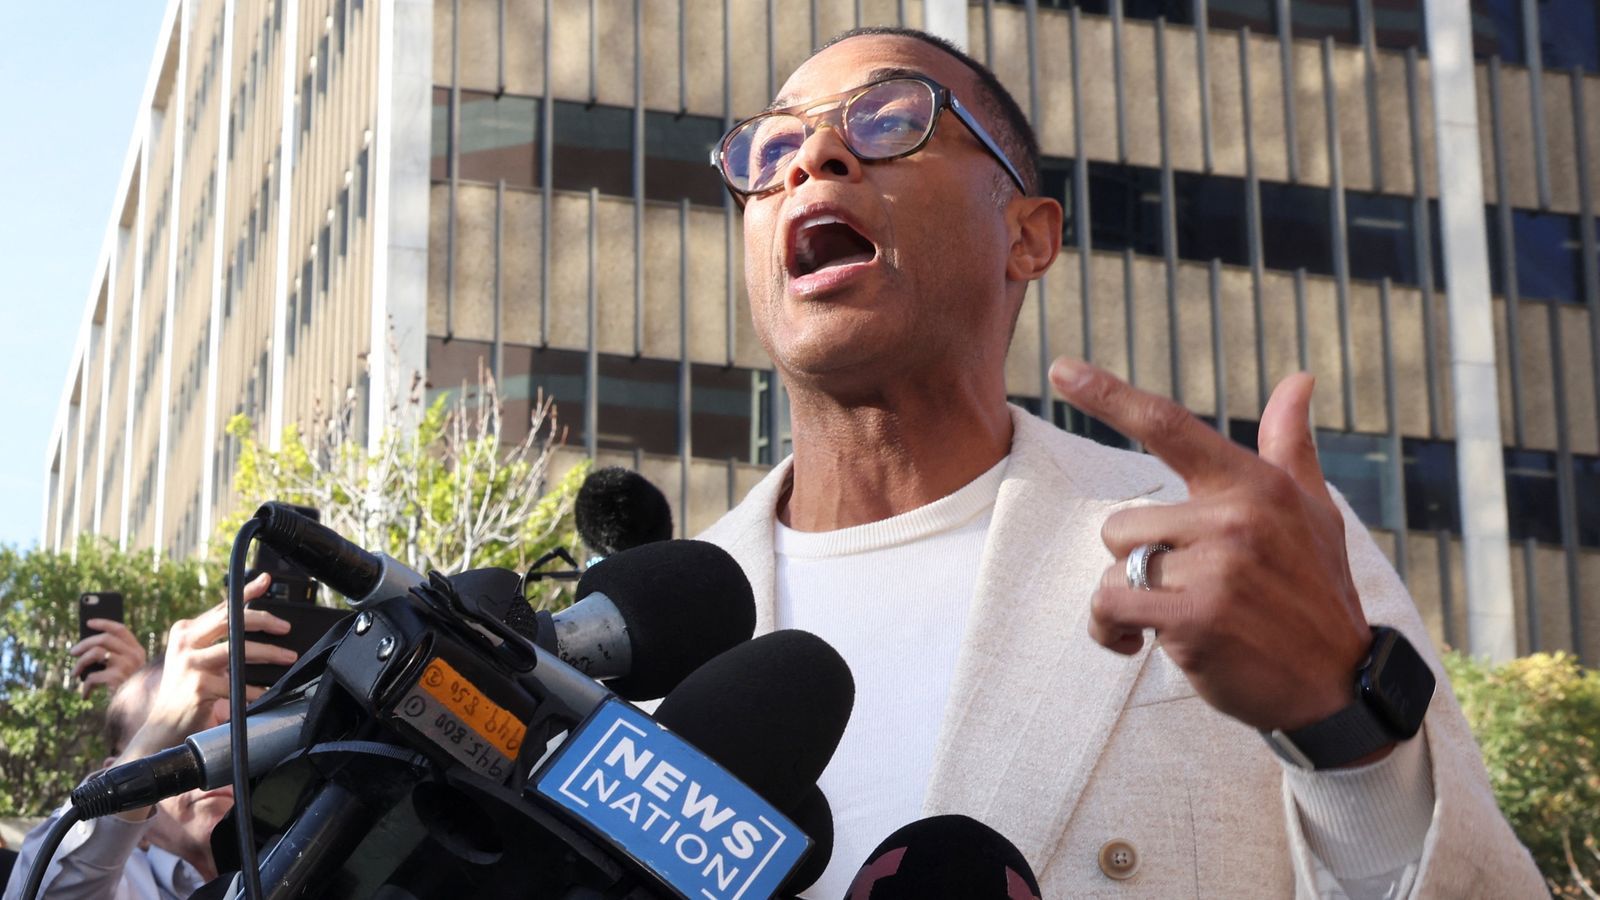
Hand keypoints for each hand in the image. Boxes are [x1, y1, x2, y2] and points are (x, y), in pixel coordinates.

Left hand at [70, 619, 146, 697]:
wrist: (137, 711)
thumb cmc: (127, 690)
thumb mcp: (125, 670)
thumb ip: (114, 657)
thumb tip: (87, 646)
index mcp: (137, 650)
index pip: (120, 629)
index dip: (104, 624)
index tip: (88, 623)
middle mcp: (134, 655)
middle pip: (104, 638)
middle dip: (84, 643)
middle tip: (72, 652)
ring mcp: (126, 665)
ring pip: (95, 652)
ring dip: (80, 663)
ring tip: (75, 673)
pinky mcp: (117, 677)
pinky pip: (93, 676)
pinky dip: (86, 686)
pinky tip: (85, 695)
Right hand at [119, 573, 297, 762]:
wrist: (163, 724)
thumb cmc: (188, 688)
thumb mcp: (200, 656)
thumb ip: (220, 637)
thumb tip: (255, 617)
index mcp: (185, 631)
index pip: (221, 608)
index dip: (245, 592)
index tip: (265, 580)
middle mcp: (184, 643)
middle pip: (230, 621)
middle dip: (263, 620)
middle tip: (286, 627)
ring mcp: (189, 665)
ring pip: (237, 650)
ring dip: (268, 653)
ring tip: (288, 657)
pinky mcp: (198, 686)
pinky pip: (236, 684)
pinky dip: (254, 689)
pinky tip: (264, 693)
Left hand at [1050, 359, 1372, 735]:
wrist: (1338, 686)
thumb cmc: (1315, 592)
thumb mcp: (1314, 512)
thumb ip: (1289, 446)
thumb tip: (1297, 379)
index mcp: (1254, 485)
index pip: (1169, 426)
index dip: (1108, 394)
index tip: (1062, 368)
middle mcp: (1234, 518)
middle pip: (1123, 523)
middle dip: (1138, 564)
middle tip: (1184, 593)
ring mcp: (1216, 569)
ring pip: (1115, 567)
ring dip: (1125, 600)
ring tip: (1165, 622)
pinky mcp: (1195, 619)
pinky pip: (1110, 605)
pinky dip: (1109, 630)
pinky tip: (1137, 645)